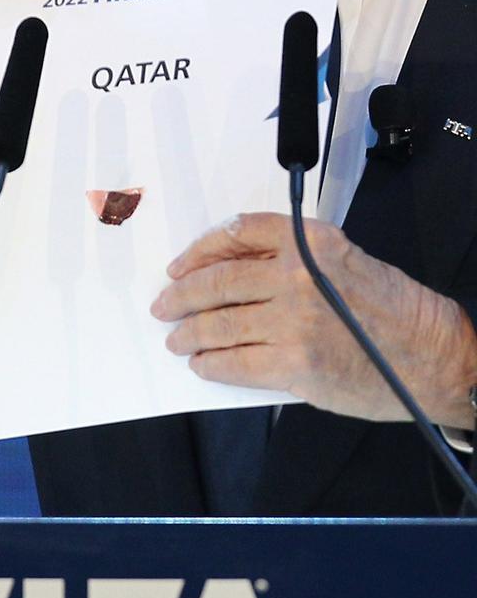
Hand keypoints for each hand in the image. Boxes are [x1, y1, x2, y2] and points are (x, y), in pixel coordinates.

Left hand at [150, 212, 476, 426]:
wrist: (433, 356)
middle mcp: (298, 276)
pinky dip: (211, 363)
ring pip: (218, 324)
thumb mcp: (343, 261)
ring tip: (177, 339)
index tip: (178, 267)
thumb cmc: (392, 310)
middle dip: (181, 297)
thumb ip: (290, 260)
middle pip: (217, 282)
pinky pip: (234, 362)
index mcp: (310, 241)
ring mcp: (294, 322)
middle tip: (164, 307)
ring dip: (189, 334)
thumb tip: (226, 271)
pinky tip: (203, 363)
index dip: (198, 252)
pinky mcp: (294, 364)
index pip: (237, 234)